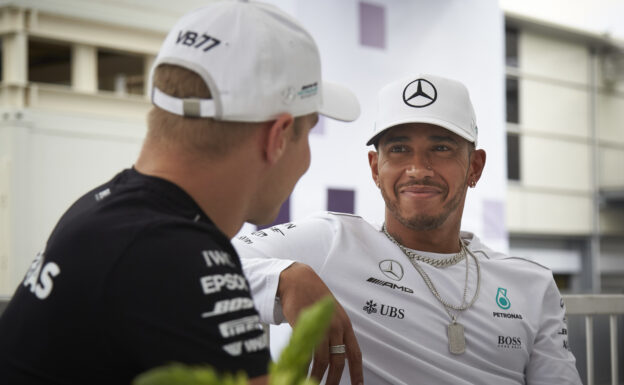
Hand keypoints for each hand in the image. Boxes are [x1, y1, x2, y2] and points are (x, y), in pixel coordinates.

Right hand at [277, 263, 362, 384]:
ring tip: (311, 384)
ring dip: (317, 377)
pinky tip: (299, 372)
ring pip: (322, 360)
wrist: (297, 280)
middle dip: (334, 380)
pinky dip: (302, 366)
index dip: (357, 372)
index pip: (355, 353)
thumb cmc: (313, 295)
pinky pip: (305, 353)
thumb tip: (336, 352)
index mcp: (345, 325)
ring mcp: (320, 327)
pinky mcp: (304, 327)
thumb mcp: (330, 314)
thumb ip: (335, 332)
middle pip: (338, 361)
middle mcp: (336, 327)